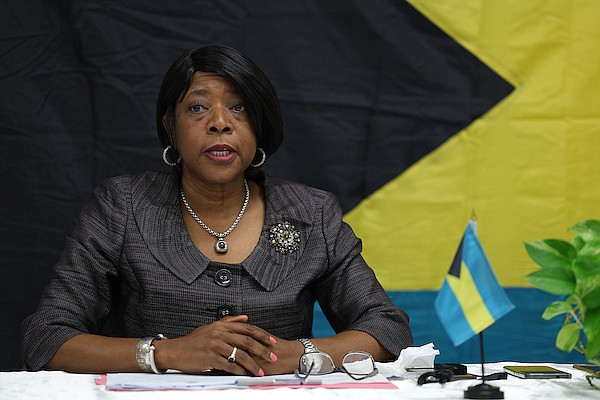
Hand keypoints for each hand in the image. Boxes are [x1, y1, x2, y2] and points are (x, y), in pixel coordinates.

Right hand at [154, 315, 276, 375]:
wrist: (176, 350)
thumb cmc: (194, 341)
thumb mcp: (212, 327)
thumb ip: (230, 322)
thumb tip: (245, 317)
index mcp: (222, 325)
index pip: (248, 329)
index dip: (262, 335)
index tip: (273, 342)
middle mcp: (220, 333)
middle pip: (248, 341)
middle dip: (263, 351)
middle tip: (272, 358)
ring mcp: (215, 345)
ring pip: (240, 355)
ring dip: (253, 365)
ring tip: (260, 371)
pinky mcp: (210, 357)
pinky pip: (229, 365)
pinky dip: (239, 370)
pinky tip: (244, 374)